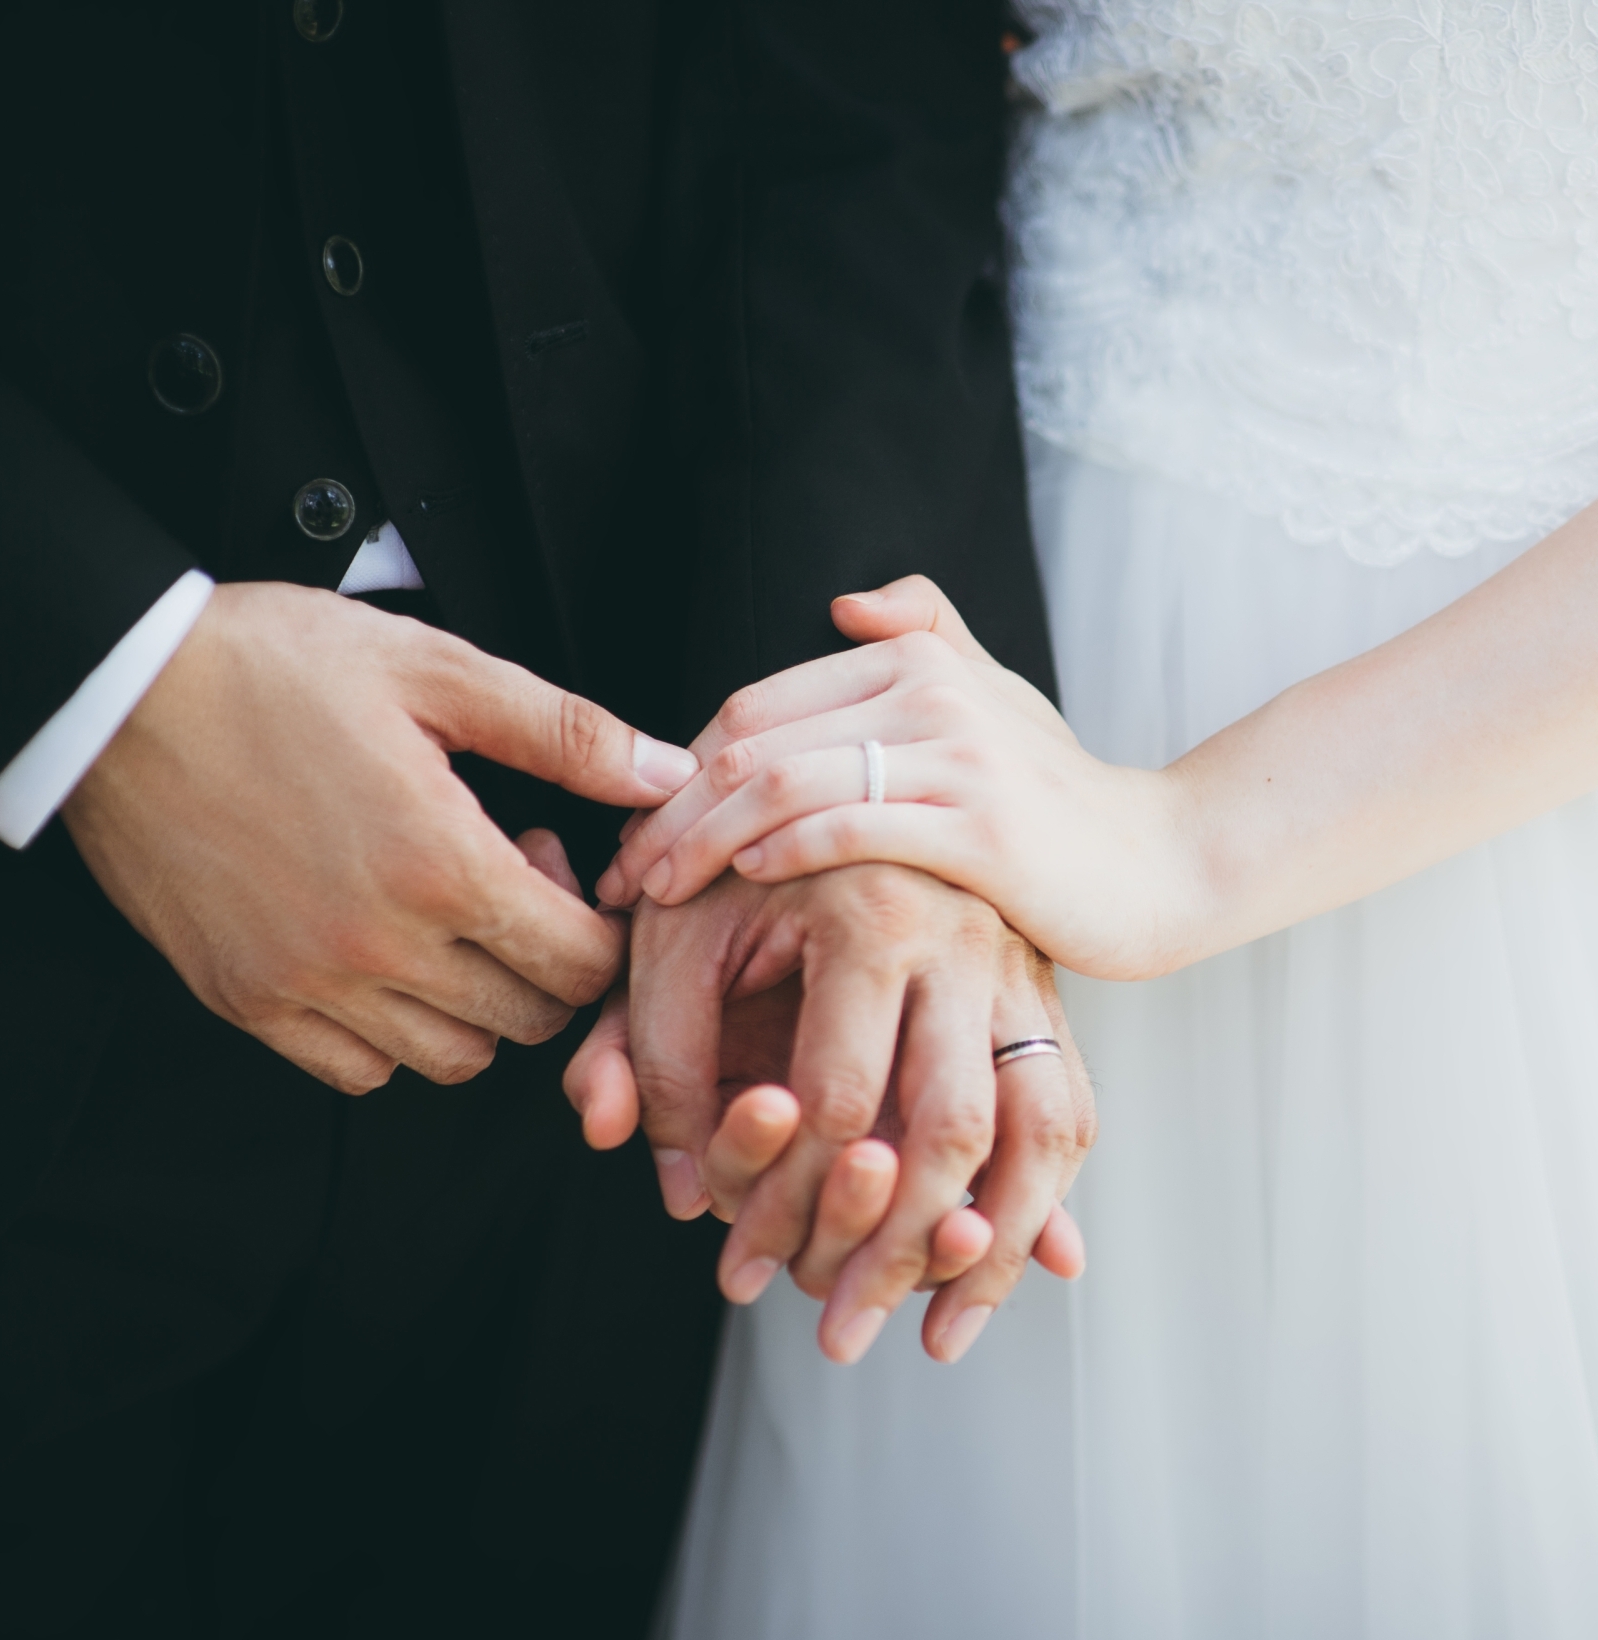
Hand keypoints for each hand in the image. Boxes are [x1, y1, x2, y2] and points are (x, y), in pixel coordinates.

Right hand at [62, 581, 697, 1092]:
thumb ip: (567, 733)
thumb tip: (668, 774)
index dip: (598, 924)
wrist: (120, 691)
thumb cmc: (276, 666)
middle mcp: (380, 945)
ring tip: (445, 917)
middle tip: (505, 882)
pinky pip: (359, 1071)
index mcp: (442, 864)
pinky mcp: (248, 1001)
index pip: (581, 964)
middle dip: (546, 961)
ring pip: (452, 1058)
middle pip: (529, 1018)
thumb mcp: (438, 671)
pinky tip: (385, 957)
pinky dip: (394, 1036)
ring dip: (478, 1003)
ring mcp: (308, 984)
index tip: (558, 867)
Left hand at [564, 867, 1092, 1363]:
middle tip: (839, 1336)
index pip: (838, 1098)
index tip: (740, 1266)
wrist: (840, 777)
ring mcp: (1020, 966)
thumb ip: (654, 1053)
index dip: (781, 1198)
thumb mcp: (673, 937)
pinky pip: (1072, 1110)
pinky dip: (1051, 1199)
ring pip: (1045, 1129)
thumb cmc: (738, 865)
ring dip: (994, 1249)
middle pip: (953, 1130)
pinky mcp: (1045, 994)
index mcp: (873, 911)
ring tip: (935, 1337)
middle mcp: (968, 940)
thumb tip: (677, 1186)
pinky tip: (1020, 1270)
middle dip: (891, 1251)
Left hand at [596, 575, 1200, 978]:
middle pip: (751, 740)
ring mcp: (958, 756)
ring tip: (655, 891)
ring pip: (782, 783)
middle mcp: (930, 690)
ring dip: (701, 840)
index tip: (639, 829)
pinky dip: (780, 849)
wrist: (1161, 863)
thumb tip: (844, 605)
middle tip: (622, 873)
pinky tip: (741, 879)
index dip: (679, 767)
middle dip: (669, 810)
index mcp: (916, 658)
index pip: (756, 704)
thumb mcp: (994, 700)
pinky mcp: (982, 829)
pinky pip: (849, 827)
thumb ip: (926, 637)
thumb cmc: (1057, 797)